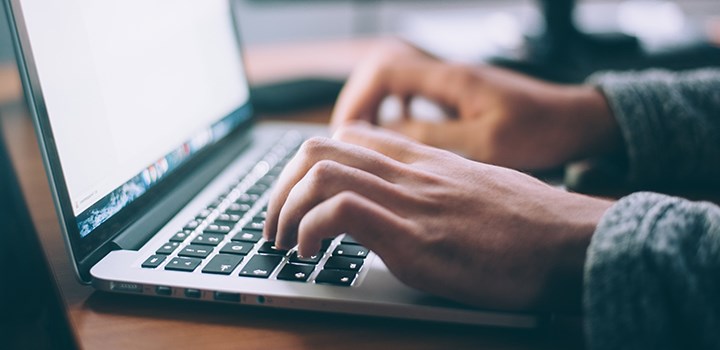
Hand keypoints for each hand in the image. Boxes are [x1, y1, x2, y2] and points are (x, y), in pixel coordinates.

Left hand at [264, 123, 612, 310]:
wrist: (573, 243)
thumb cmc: (532, 225)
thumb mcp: (478, 190)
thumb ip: (438, 188)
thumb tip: (412, 207)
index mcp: (425, 161)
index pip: (349, 136)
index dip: (309, 164)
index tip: (300, 196)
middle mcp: (411, 173)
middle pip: (319, 148)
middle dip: (281, 187)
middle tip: (276, 223)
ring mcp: (411, 202)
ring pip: (320, 172)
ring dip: (285, 209)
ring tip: (284, 241)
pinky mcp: (414, 238)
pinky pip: (341, 212)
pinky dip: (310, 230)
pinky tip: (310, 254)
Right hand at [331, 40, 621, 170]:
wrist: (577, 121)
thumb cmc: (541, 131)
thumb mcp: (485, 144)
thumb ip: (432, 138)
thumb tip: (383, 137)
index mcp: (451, 79)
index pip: (384, 70)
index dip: (357, 99)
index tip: (346, 133)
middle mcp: (447, 74)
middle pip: (382, 71)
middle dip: (358, 102)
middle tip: (347, 139)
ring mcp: (453, 83)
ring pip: (396, 83)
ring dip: (375, 107)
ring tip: (365, 140)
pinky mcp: (460, 96)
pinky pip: (414, 95)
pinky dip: (397, 112)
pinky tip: (399, 136)